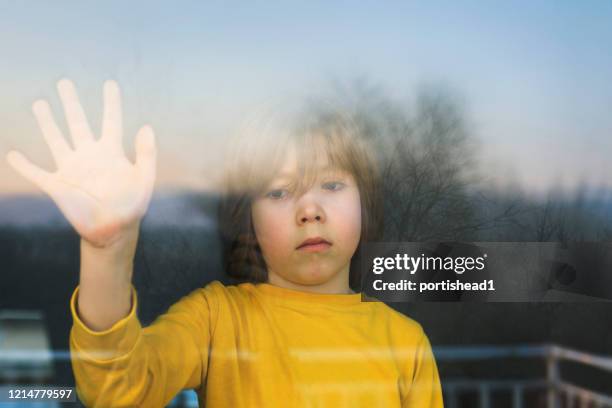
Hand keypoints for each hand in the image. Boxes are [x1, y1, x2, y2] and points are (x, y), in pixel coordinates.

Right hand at [6, 79, 156, 247]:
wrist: (114, 231)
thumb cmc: (132, 206)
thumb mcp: (144, 180)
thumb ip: (147, 154)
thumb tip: (146, 126)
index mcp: (111, 153)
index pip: (111, 121)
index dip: (111, 103)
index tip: (110, 84)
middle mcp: (89, 156)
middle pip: (78, 123)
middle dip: (71, 103)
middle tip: (64, 82)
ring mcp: (72, 169)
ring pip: (56, 139)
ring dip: (48, 122)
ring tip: (41, 103)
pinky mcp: (58, 186)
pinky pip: (37, 173)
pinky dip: (25, 166)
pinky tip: (13, 155)